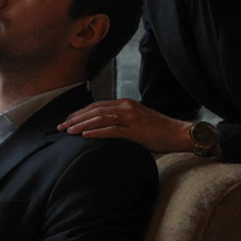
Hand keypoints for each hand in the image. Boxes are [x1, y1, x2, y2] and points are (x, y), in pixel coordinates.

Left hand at [58, 99, 193, 153]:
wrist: (179, 134)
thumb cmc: (159, 130)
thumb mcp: (137, 120)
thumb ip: (121, 120)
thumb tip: (103, 127)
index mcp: (125, 104)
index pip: (97, 106)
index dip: (80, 113)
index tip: (67, 120)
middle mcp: (126, 108)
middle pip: (94, 110)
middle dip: (75, 118)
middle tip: (61, 127)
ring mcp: (131, 118)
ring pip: (100, 119)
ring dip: (82, 125)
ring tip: (68, 131)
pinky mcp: (136, 131)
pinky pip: (112, 130)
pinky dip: (96, 132)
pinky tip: (85, 136)